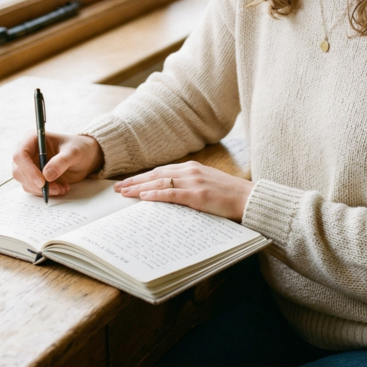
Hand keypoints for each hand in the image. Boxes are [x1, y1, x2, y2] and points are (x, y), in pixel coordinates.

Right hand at [12, 132, 103, 198]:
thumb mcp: (74, 152)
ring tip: (62, 187)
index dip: (28, 169)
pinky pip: (33, 189)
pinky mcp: (34, 178)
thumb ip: (61, 161)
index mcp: (33, 139)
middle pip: (19, 171)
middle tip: (54, 188)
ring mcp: (30, 166)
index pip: (20, 155)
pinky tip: (61, 187)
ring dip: (42, 190)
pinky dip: (46, 192)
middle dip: (35, 183)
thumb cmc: (79, 148)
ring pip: (25, 183)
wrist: (85, 157)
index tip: (42, 181)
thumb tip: (46, 175)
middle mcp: (28, 152)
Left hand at [115, 161, 253, 221]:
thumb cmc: (230, 195)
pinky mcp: (198, 195)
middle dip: (135, 181)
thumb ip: (190, 186)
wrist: (249, 199)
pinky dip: (156, 194)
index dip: (143, 176)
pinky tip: (143, 197)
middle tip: (117, 188)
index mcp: (192, 168)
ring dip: (139, 188)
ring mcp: (194, 182)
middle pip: (156, 174)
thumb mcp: (207, 184)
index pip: (161, 171)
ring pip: (160, 182)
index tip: (128, 182)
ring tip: (124, 193)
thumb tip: (171, 193)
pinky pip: (172, 194)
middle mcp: (190, 171)